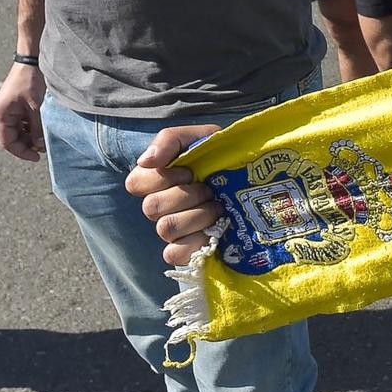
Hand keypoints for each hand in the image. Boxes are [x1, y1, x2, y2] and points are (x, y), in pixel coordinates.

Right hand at [0, 61, 46, 160]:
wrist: (31, 60)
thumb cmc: (30, 81)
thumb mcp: (36, 107)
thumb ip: (37, 127)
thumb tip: (40, 145)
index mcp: (0, 116)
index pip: (7, 143)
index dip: (22, 152)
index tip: (37, 157)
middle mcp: (1, 115)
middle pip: (12, 138)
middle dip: (28, 144)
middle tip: (44, 148)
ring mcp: (8, 110)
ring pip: (18, 131)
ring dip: (31, 136)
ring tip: (45, 137)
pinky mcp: (16, 106)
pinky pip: (22, 122)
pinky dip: (32, 127)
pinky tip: (43, 127)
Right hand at [126, 124, 226, 266]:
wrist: (256, 177)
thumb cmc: (222, 155)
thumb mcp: (200, 136)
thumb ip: (170, 140)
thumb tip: (146, 160)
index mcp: (158, 179)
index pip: (135, 183)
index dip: (163, 178)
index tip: (188, 171)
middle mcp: (161, 206)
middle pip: (152, 207)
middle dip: (187, 195)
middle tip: (209, 189)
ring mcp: (173, 231)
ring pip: (166, 229)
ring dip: (198, 215)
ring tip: (218, 207)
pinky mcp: (187, 250)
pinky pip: (174, 255)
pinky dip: (195, 243)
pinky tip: (214, 230)